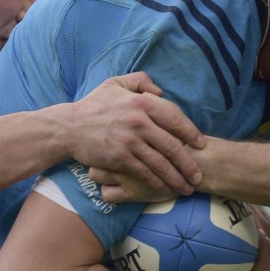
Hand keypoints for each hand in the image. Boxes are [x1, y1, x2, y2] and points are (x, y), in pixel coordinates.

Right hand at [67, 72, 203, 196]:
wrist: (68, 127)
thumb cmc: (93, 106)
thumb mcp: (115, 84)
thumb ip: (140, 81)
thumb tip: (160, 92)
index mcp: (142, 102)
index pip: (175, 117)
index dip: (190, 132)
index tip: (201, 144)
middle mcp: (139, 121)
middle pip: (172, 144)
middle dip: (189, 162)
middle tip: (199, 175)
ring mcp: (130, 141)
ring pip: (161, 162)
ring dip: (177, 177)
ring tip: (187, 188)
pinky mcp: (120, 158)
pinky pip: (145, 172)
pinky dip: (157, 182)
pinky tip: (164, 189)